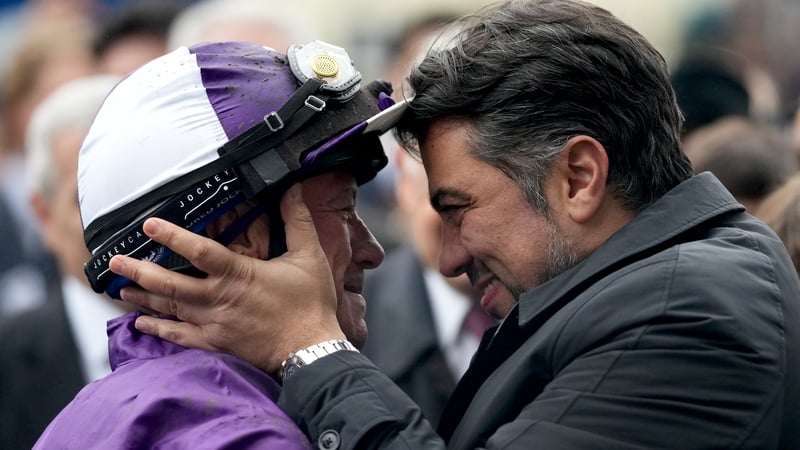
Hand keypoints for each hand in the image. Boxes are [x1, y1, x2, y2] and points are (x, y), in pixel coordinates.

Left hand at [109, 184, 345, 375]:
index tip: (149, 224)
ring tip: (119, 288)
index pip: (198, 251)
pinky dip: (158, 329)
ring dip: (142, 298)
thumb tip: (293, 189)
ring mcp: (214, 324)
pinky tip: (142, 323)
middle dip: (139, 270)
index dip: (172, 236)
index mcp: (239, 274)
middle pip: (170, 284)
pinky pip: (180, 337)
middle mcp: (219, 299)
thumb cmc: (310, 303)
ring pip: (170, 309)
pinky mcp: (216, 344)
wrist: (312, 350)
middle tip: (114, 260)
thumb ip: (297, 221)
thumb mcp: (309, 256)